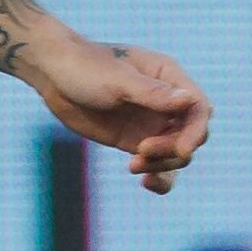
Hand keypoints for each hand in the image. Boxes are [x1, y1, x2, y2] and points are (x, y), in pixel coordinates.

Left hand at [31, 40, 210, 191]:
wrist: (53, 76)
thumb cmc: (85, 67)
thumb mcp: (117, 79)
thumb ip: (153, 93)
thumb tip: (189, 99)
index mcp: (169, 77)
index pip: (198, 108)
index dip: (196, 131)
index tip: (182, 150)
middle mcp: (166, 102)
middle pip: (191, 134)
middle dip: (174, 149)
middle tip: (142, 150)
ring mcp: (152, 123)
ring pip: (176, 153)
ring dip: (163, 165)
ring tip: (134, 165)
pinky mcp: (136, 141)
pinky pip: (157, 163)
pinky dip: (159, 176)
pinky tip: (146, 183)